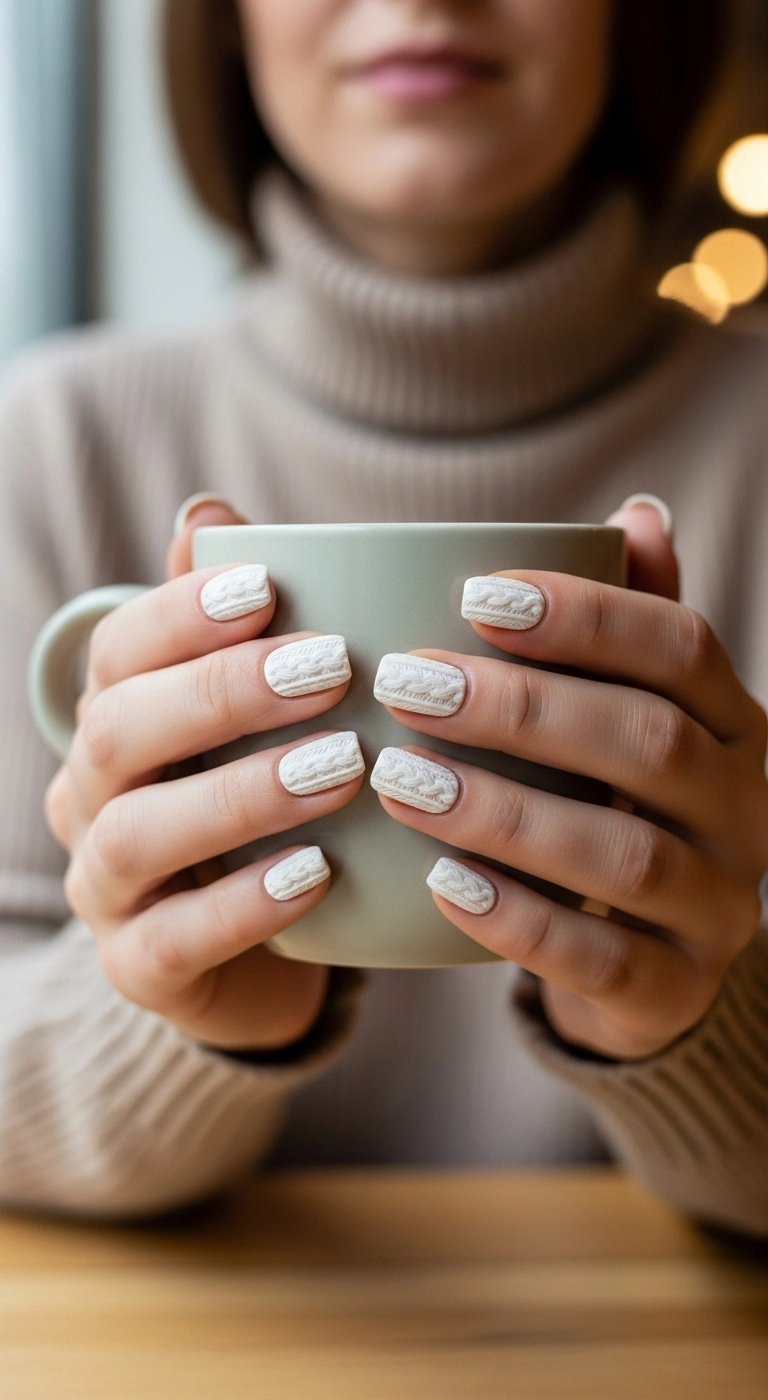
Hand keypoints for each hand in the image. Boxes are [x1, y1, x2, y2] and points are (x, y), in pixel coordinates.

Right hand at [44, 499, 362, 1049]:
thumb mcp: (253, 717)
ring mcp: (106, 888)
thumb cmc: (262, 807)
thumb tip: (211, 511)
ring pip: (138, 834)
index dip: (183, 614)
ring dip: (242, 792)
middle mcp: (91, 797)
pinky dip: (244, 905)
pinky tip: (317, 874)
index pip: (118, 652)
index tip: (270, 587)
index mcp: (114, 720)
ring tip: (344, 767)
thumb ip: (235, 624)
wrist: (257, 952)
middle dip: (222, 692)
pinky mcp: (138, 968)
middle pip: (120, 730)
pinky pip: (174, 940)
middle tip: (330, 667)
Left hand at [373, 504, 767, 1058]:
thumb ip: (626, 627)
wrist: (647, 957)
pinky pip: (604, 960)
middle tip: (407, 682)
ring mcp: (720, 907)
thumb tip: (637, 514)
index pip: (682, 649)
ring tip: (399, 777)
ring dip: (505, 811)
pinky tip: (439, 883)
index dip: (585, 615)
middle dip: (523, 707)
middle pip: (649, 742)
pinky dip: (519, 922)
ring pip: (625, 855)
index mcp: (733, 724)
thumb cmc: (611, 806)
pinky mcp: (677, 991)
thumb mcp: (627, 714)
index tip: (472, 595)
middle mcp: (745, 809)